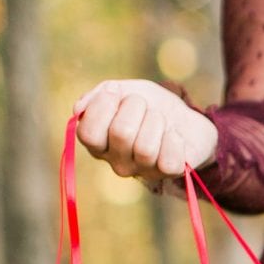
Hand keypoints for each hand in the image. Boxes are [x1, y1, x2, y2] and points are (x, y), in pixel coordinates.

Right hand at [74, 79, 218, 180]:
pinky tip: (174, 136)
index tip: (114, 92)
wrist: (185, 117)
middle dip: (135, 107)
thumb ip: (100, 95)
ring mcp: (142, 171)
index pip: (87, 134)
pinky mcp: (168, 174)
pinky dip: (174, 141)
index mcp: (99, 143)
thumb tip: (78, 108)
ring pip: (145, 148)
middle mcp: (117, 162)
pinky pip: (168, 161)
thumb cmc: (149, 104)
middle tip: (144, 105)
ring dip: (157, 122)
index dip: (101, 107)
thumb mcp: (124, 90)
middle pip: (120, 134)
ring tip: (160, 119)